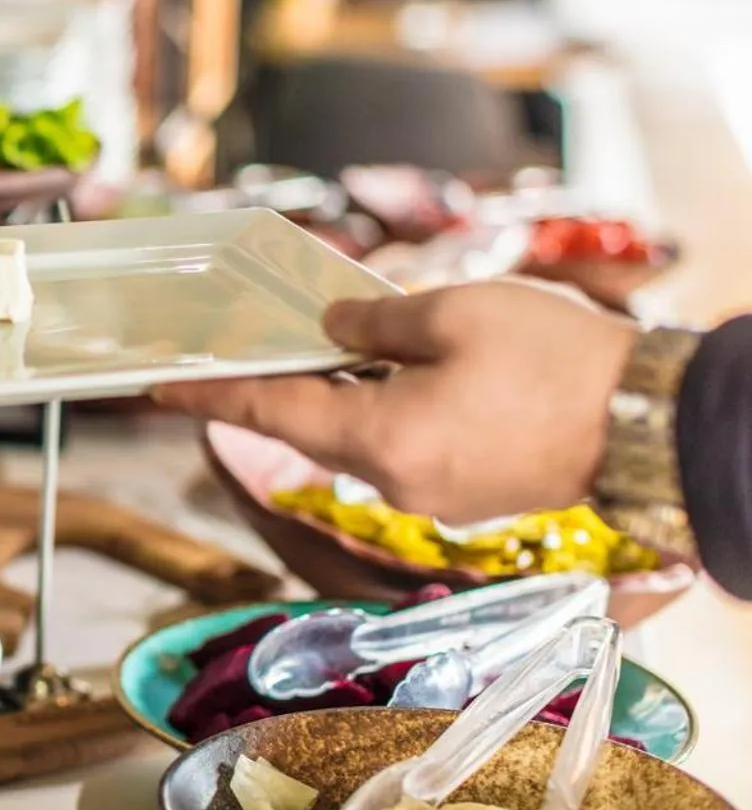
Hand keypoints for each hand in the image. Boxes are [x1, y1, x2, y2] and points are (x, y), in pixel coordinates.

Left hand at [151, 282, 638, 523]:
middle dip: (271, 388)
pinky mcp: (467, 493)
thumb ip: (374, 326)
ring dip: (331, 398)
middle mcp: (395, 481)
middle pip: (310, 429)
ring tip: (311, 349)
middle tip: (231, 350)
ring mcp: (432, 495)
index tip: (157, 388)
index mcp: (379, 440)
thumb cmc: (558, 363)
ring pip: (358, 439)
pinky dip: (379, 413)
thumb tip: (329, 330)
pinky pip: (401, 448)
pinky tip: (384, 377)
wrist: (652, 424)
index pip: (268, 415)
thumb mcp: (454, 314)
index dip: (207, 398)